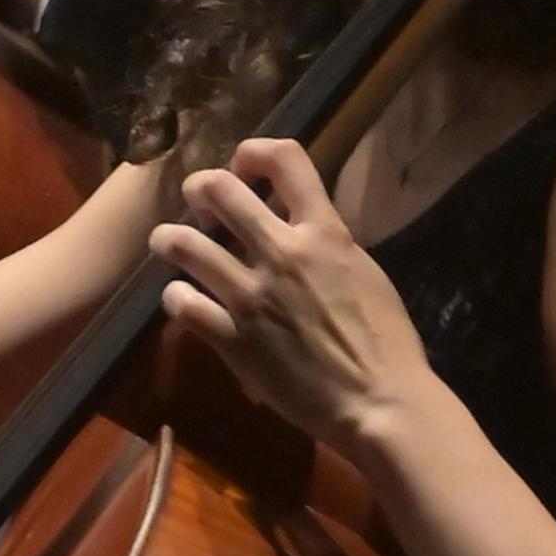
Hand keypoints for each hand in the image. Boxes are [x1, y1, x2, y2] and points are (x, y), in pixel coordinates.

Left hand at [148, 138, 437, 452]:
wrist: (380, 404)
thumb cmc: (386, 342)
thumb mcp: (363, 272)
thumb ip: (325, 241)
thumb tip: (295, 222)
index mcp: (324, 233)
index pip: (283, 157)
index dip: (253, 152)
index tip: (245, 170)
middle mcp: (282, 253)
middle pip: (216, 187)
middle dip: (200, 190)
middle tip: (203, 210)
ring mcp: (251, 296)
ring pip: (180, 241)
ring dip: (170, 239)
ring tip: (173, 246)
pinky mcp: (231, 338)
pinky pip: (179, 302)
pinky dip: (176, 297)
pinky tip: (186, 301)